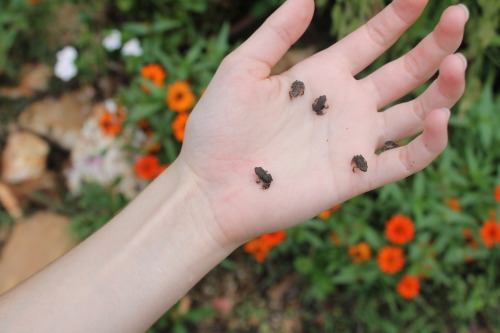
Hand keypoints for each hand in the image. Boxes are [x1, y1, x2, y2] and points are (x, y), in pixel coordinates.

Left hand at [179, 0, 467, 244]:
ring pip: (415, 112)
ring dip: (443, 88)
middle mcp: (345, 105)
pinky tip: (437, 116)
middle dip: (435, 44)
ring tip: (458, 62)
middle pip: (404, 71)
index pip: (372, 40)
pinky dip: (429, 142)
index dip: (398, 17)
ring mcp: (353, 140)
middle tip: (459, 15)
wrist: (211, 187)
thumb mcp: (241, 70)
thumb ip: (276, 34)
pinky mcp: (355, 175)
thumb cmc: (218, 129)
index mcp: (322, 76)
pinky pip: (405, 160)